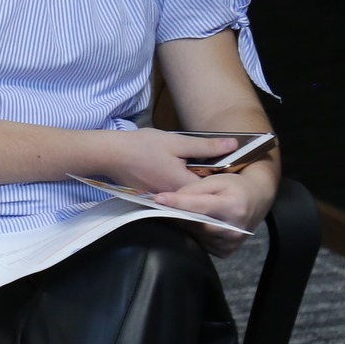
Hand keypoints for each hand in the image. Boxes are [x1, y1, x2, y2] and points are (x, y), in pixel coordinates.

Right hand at [98, 128, 236, 194]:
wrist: (110, 154)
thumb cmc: (142, 146)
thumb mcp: (177, 142)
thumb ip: (206, 146)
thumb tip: (234, 145)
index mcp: (183, 185)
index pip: (212, 187)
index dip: (220, 177)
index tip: (224, 166)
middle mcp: (174, 199)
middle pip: (199, 195)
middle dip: (207, 184)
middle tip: (208, 170)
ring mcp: (162, 201)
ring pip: (186, 197)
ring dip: (192, 187)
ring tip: (191, 174)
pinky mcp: (152, 200)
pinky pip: (172, 198)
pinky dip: (177, 189)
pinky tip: (172, 177)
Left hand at [154, 167, 277, 257]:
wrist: (257, 200)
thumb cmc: (235, 187)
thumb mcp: (216, 180)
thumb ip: (194, 189)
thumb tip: (172, 199)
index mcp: (234, 207)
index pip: (200, 206)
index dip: (178, 202)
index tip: (159, 199)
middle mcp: (234, 229)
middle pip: (196, 224)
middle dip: (176, 215)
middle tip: (161, 207)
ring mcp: (230, 243)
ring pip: (196, 235)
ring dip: (183, 225)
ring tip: (175, 213)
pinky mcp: (225, 251)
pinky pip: (200, 243)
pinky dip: (193, 233)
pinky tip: (192, 224)